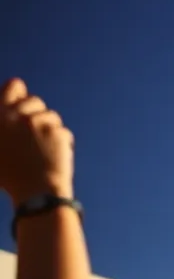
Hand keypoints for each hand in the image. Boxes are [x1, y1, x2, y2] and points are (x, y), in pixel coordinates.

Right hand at [0, 79, 74, 204]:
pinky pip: (63, 132)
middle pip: (35, 100)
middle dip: (36, 113)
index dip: (18, 91)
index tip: (21, 97)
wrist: (35, 192)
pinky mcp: (58, 131)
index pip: (13, 86)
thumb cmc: (10, 177)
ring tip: (42, 150)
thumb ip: (3, 127)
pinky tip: (54, 157)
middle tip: (35, 132)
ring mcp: (38, 123)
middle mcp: (16, 115)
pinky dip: (61, 143)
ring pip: (51, 116)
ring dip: (50, 128)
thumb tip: (11, 108)